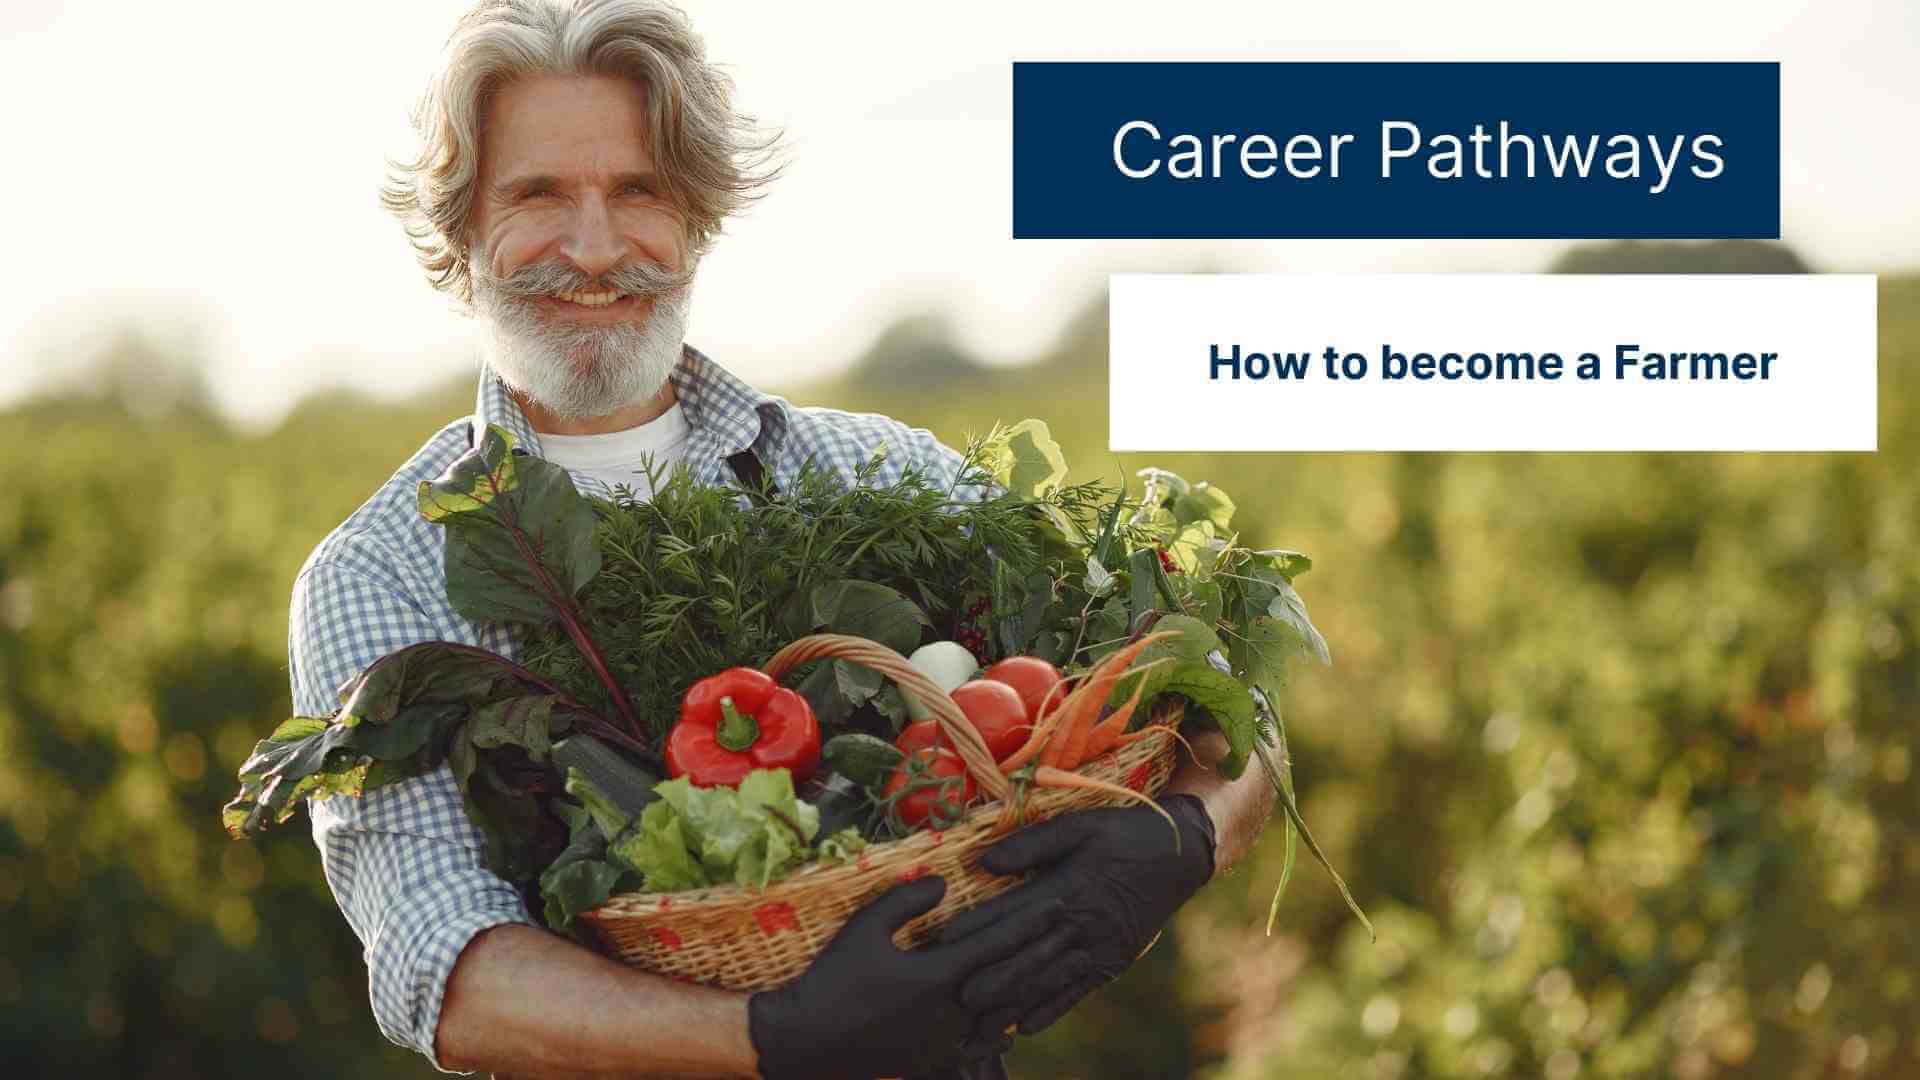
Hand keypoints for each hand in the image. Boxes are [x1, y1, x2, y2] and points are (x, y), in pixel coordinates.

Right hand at [748, 876, 1075, 1079]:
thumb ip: (908, 901)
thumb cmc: (833, 977)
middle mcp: (951, 1013)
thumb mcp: (865, 927)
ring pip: (1004, 1017)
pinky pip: (980, 1045)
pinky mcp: (934, 1062)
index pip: (998, 944)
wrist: (807, 1041)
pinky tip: (1013, 1017)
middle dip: (1046, 956)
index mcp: (939, 976)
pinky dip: (1000, 1028)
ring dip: (1031, 993)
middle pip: (1013, 982)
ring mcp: (945, 1042)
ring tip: (1058, 973)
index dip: (1032, 922)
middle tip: (1074, 935)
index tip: (1060, 903)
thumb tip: (944, 882)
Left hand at [939, 794, 1216, 1037]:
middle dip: (988, 980)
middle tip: (953, 1000)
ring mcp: (1096, 949)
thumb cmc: (1124, 833)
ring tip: (979, 1026)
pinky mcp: (1110, 963)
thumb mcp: (1082, 824)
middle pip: (1025, 958)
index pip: (1012, 913)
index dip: (977, 929)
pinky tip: (1024, 1028)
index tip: (944, 944)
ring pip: (1045, 984)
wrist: (1180, 856)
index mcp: (1067, 888)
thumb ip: (1034, 844)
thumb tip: (986, 861)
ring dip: (1011, 1006)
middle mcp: (1079, 925)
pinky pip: (1076, 993)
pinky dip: (1050, 1011)